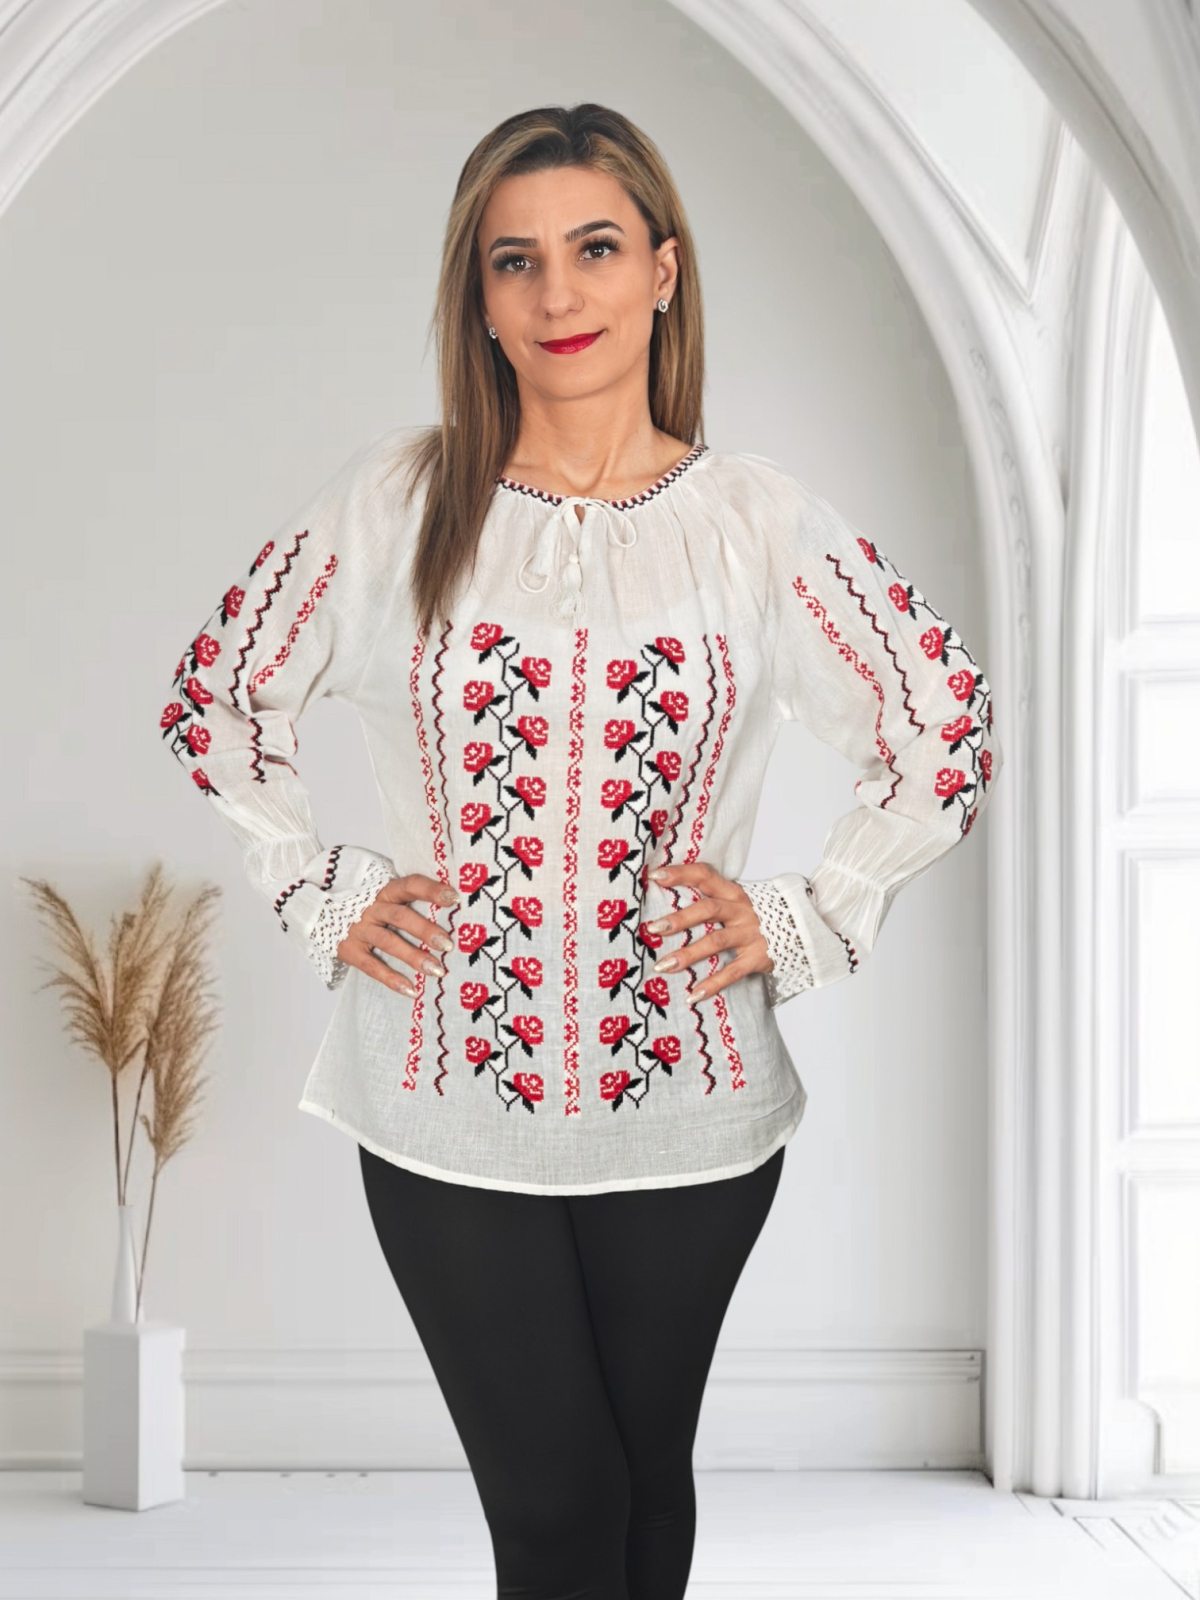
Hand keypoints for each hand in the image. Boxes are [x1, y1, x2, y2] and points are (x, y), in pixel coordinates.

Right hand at [336, 873, 459, 995]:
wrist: (322, 912)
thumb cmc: (369, 906)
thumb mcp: (386, 896)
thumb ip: (411, 898)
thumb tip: (452, 904)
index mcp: (385, 890)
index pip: (410, 885)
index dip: (432, 890)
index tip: (455, 898)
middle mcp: (371, 908)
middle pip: (400, 916)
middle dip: (425, 930)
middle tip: (448, 944)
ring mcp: (359, 929)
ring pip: (388, 942)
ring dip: (413, 957)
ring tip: (436, 970)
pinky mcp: (350, 951)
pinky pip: (372, 967)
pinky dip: (392, 980)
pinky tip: (412, 990)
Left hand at [644, 861, 773, 1002]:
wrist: (799, 930)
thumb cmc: (755, 916)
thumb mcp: (736, 901)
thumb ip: (711, 898)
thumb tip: (667, 896)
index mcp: (733, 893)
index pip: (705, 876)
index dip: (681, 874)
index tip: (655, 877)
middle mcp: (741, 911)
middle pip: (708, 909)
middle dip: (680, 919)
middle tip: (653, 929)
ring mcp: (750, 934)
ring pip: (716, 942)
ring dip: (688, 954)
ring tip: (663, 966)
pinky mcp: (758, 958)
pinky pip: (733, 972)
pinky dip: (713, 984)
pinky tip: (694, 995)